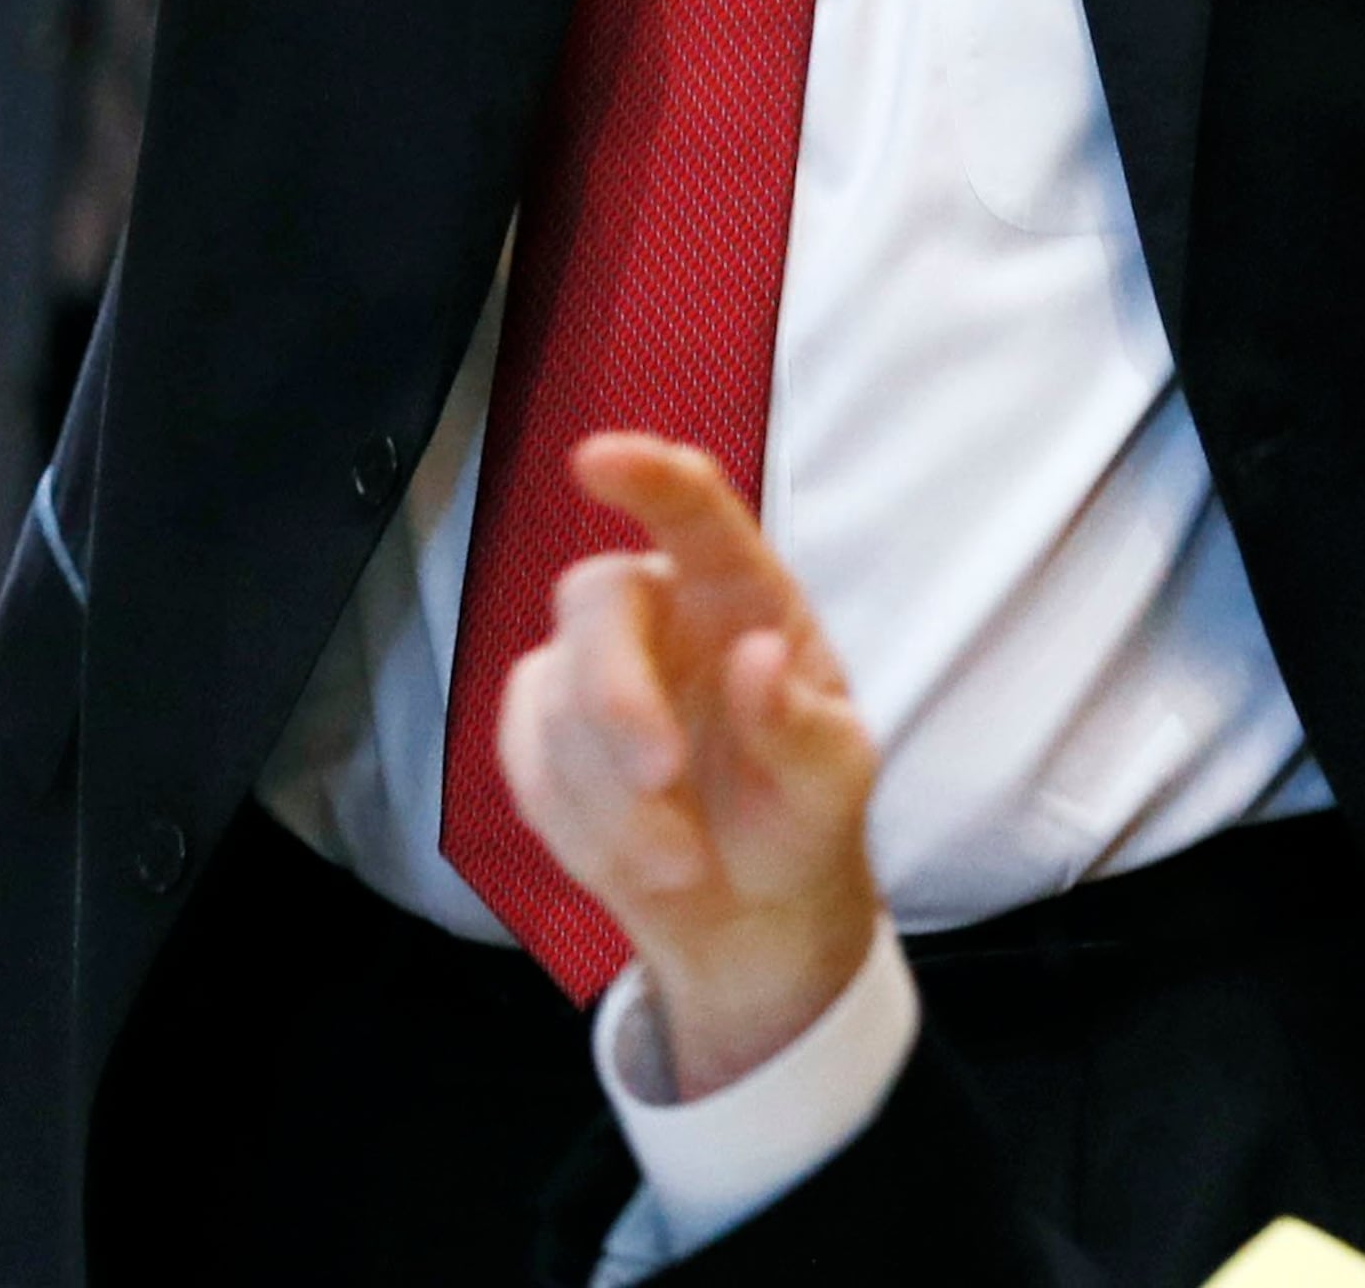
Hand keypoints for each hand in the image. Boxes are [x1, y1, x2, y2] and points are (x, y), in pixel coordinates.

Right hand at [494, 435, 883, 1098]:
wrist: (749, 907)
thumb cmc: (803, 813)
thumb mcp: (835, 781)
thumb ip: (802, 725)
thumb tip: (758, 657)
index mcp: (741, 592)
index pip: (694, 510)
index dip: (647, 477)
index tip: (595, 459)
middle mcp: (659, 609)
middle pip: (598, 599)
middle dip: (617, 694)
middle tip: (661, 780)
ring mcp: (588, 666)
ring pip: (558, 701)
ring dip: (616, 800)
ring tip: (684, 863)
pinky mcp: (539, 731)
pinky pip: (529, 764)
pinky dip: (582, 827)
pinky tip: (637, 858)